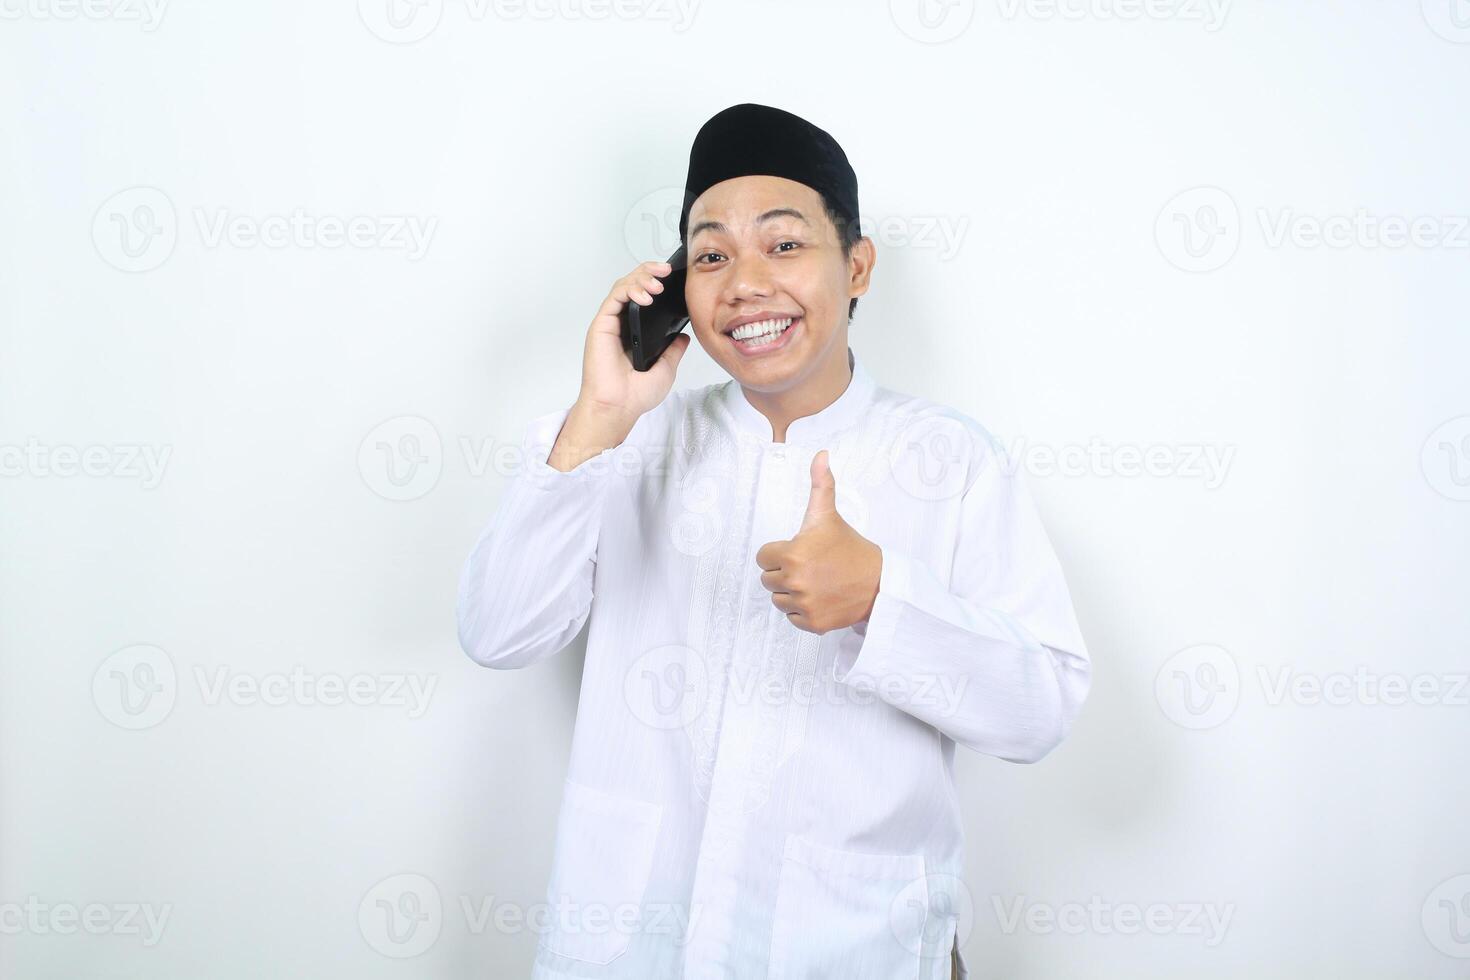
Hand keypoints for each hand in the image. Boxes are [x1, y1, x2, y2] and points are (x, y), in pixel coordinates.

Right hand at [578, 260, 692, 420]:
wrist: (618, 407)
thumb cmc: (634, 396)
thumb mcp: (666, 369)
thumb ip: (673, 351)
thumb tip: (683, 337)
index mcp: (635, 333)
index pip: (644, 298)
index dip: (656, 283)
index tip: (673, 279)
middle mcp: (621, 325)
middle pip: (632, 285)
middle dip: (649, 272)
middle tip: (666, 270)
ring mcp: (611, 324)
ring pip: (623, 286)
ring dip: (641, 278)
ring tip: (658, 284)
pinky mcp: (602, 325)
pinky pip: (615, 297)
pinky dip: (630, 289)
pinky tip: (646, 295)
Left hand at [755, 450, 882, 634]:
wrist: (879, 582)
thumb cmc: (850, 547)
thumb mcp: (829, 515)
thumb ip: (820, 484)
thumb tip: (821, 455)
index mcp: (793, 553)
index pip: (762, 558)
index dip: (779, 553)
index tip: (799, 551)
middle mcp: (795, 581)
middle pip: (768, 580)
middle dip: (784, 572)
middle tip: (810, 566)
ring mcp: (804, 604)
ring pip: (779, 600)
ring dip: (792, 593)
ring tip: (815, 582)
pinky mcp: (812, 623)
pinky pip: (792, 618)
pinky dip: (803, 611)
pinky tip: (820, 597)